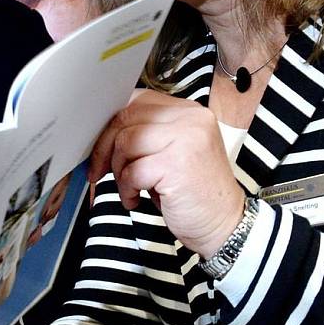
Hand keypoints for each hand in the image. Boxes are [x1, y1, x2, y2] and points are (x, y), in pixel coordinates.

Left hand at [88, 89, 245, 257]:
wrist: (224, 224)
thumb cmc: (192, 191)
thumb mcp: (171, 152)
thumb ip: (146, 133)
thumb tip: (101, 131)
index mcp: (188, 110)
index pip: (136, 100)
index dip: (110, 123)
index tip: (100, 145)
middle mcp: (190, 118)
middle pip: (126, 117)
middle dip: (104, 146)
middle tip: (99, 169)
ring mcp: (186, 138)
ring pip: (126, 141)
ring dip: (118, 170)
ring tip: (128, 188)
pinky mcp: (177, 164)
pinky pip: (132, 170)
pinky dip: (126, 188)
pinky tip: (135, 199)